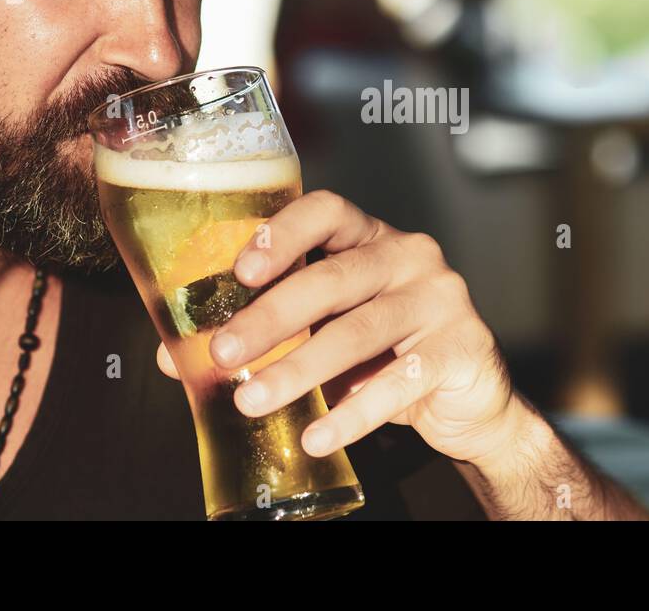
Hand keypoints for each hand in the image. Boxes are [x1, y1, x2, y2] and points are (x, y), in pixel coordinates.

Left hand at [154, 190, 521, 465]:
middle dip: (271, 316)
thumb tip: (177, 356)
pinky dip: (351, 415)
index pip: (327, 212)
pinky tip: (316, 436)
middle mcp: (410, 256)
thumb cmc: (387, 356)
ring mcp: (442, 299)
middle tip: (223, 351)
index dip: (281, 235)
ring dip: (299, 370)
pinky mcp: (462, 348)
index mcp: (372, 238)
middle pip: (334, 277)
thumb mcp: (326, 334)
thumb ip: (267, 336)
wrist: (471, 401)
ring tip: (252, 401)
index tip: (239, 272)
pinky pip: (399, 383)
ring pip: (359, 331)